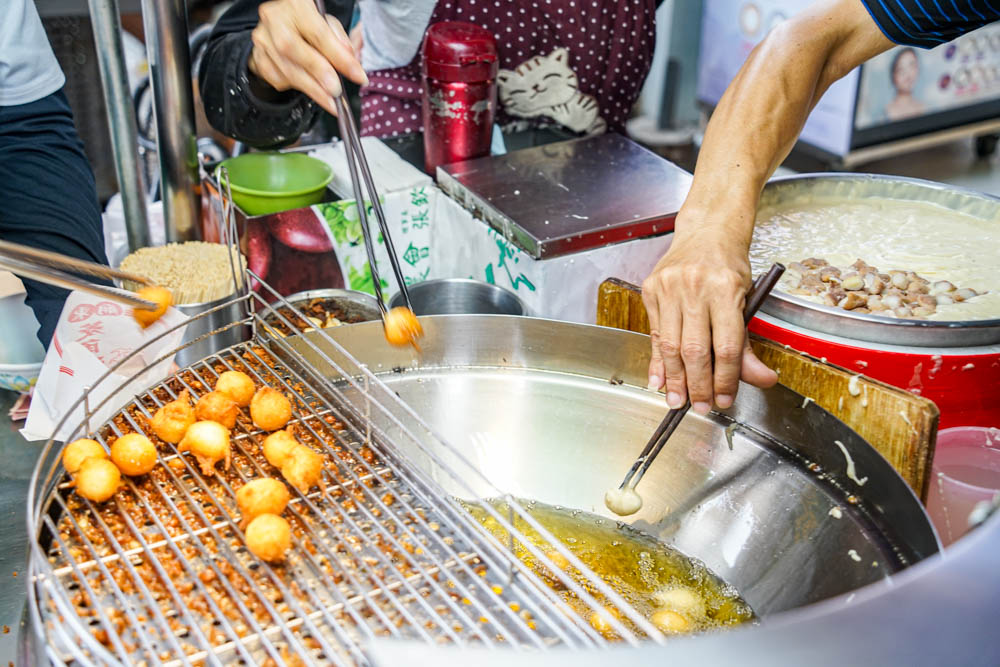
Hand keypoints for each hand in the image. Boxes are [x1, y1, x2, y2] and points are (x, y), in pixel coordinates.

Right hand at [248, 0, 367, 115]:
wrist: (279, 28)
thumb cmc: (308, 26)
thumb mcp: (327, 25)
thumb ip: (340, 40)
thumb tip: (350, 59)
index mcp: (296, 5)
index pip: (318, 33)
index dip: (339, 57)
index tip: (358, 76)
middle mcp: (275, 19)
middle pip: (293, 49)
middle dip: (318, 73)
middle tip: (337, 92)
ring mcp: (263, 39)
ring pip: (287, 69)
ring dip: (313, 90)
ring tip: (331, 102)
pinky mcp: (258, 58)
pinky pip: (279, 79)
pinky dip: (299, 88)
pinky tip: (312, 89)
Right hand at [641, 230, 777, 414]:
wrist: (706, 230)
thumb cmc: (729, 265)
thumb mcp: (746, 299)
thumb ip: (747, 344)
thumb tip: (761, 379)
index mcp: (725, 288)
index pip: (726, 346)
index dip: (726, 378)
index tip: (725, 398)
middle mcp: (695, 287)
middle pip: (695, 349)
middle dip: (698, 385)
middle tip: (701, 407)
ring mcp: (669, 287)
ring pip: (669, 345)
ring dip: (675, 378)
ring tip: (678, 401)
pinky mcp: (651, 289)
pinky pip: (653, 333)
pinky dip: (656, 360)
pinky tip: (659, 379)